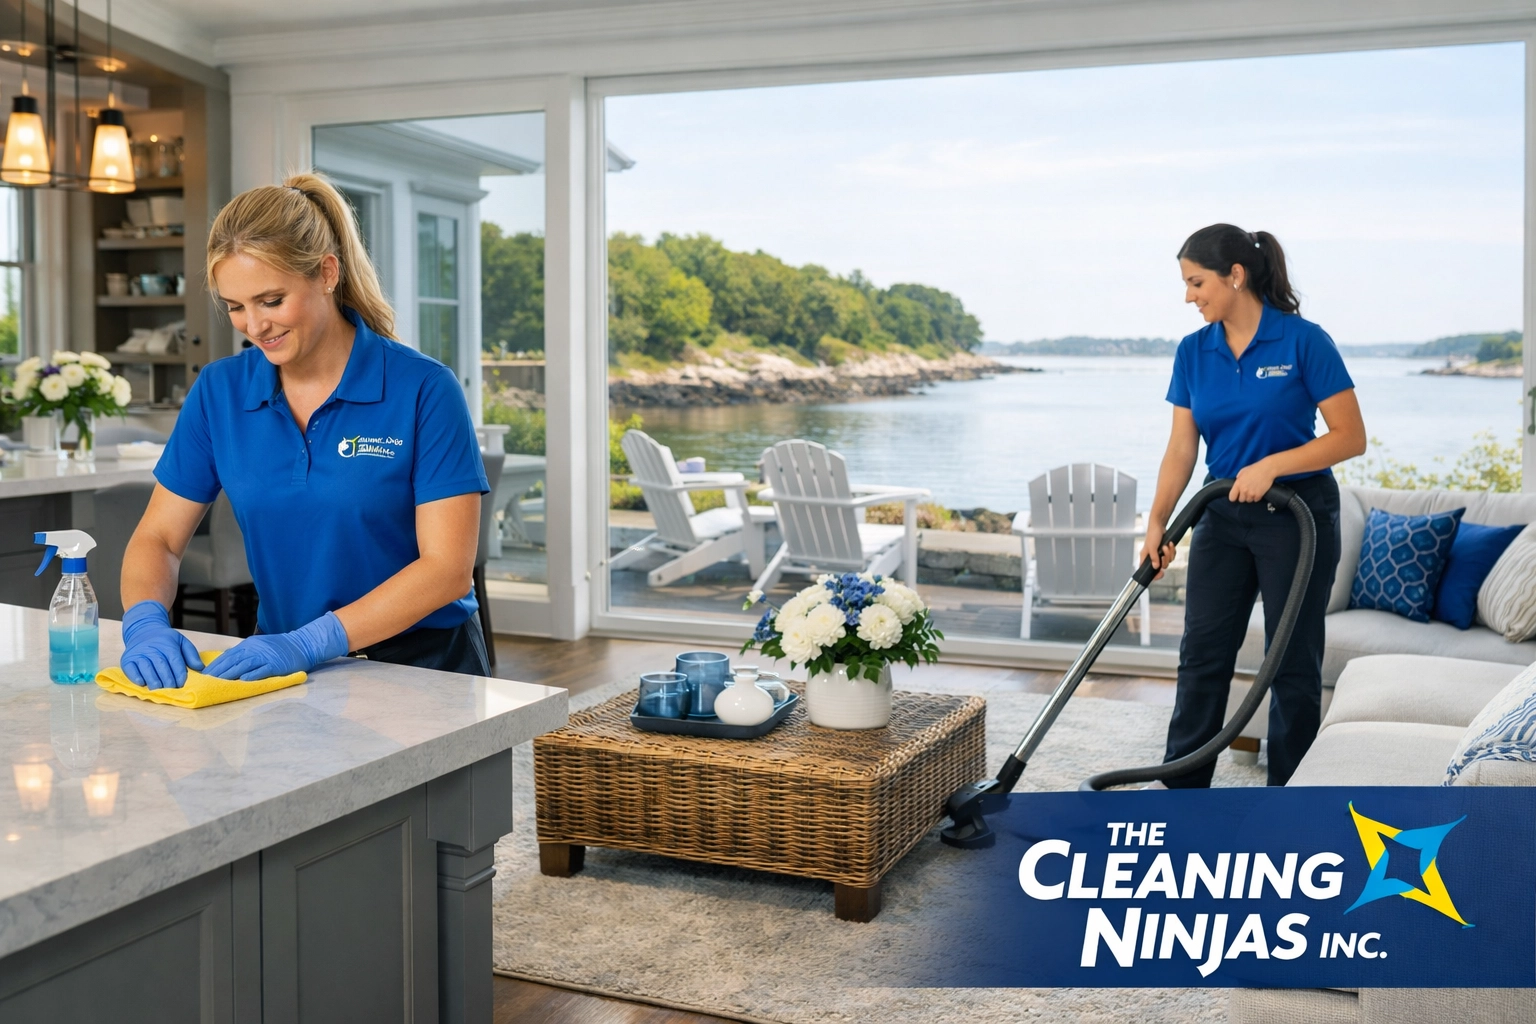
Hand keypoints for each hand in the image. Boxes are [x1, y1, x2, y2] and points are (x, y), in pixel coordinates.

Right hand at [121, 600, 202, 689]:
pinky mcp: (127, 659)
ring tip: (159, 690)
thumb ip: (191, 654)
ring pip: (147, 668)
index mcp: (167, 644)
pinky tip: (143, 683)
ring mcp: (138, 653)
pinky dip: (136, 677)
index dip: (179, 674)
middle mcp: (152, 648)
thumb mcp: (181, 642)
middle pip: (161, 666)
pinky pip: (130, 669)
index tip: (183, 684)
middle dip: (168, 680)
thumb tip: (200, 668)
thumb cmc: (165, 640)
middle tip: (173, 690)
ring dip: (153, 681)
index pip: (175, 661)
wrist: (143, 630)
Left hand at [204, 612, 350, 680]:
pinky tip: (243, 680)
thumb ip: (245, 653)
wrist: (302, 644)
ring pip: (244, 665)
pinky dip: (252, 675)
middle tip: (206, 680)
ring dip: (230, 674)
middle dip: (218, 671)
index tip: (204, 674)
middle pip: (233, 660)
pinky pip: (262, 670)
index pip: (228, 655)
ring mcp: (266, 656)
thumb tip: (227, 661)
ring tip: (218, 682)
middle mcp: (255, 649)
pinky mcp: (276, 665)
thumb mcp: (259, 645)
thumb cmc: (280, 647)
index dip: (216, 665)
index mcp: (249, 645)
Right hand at [1140, 521, 1175, 580]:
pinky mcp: (1166, 551)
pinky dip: (1173, 550)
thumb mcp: (1152, 547)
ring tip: (1166, 545)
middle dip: (1165, 560)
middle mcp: (1152, 557)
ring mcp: (1160, 554)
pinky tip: (1170, 544)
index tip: (1161, 573)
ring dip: (1169, 553)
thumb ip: (1154, 558)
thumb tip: (1156, 567)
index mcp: (1145, 558)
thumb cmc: (1152, 534)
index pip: (1147, 571)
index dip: (1154, 575)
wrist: (1159, 525)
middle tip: (1164, 552)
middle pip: (1161, 567)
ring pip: (1168, 561)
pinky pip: (1172, 555)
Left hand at [1229, 460, 1277, 502]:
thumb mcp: (1243, 471)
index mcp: (1238, 484)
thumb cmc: (1255, 469)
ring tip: (1253, 491)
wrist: (1267, 469)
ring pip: (1248, 500)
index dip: (1234, 497)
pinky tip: (1258, 491)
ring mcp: (1251, 493)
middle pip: (1241, 500)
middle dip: (1243, 497)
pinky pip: (1255, 500)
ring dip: (1250, 497)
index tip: (1236, 496)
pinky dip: (1257, 497)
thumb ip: (1238, 478)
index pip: (1232, 497)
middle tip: (1247, 492)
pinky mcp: (1259, 495)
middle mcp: (1244, 490)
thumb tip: (1237, 483)